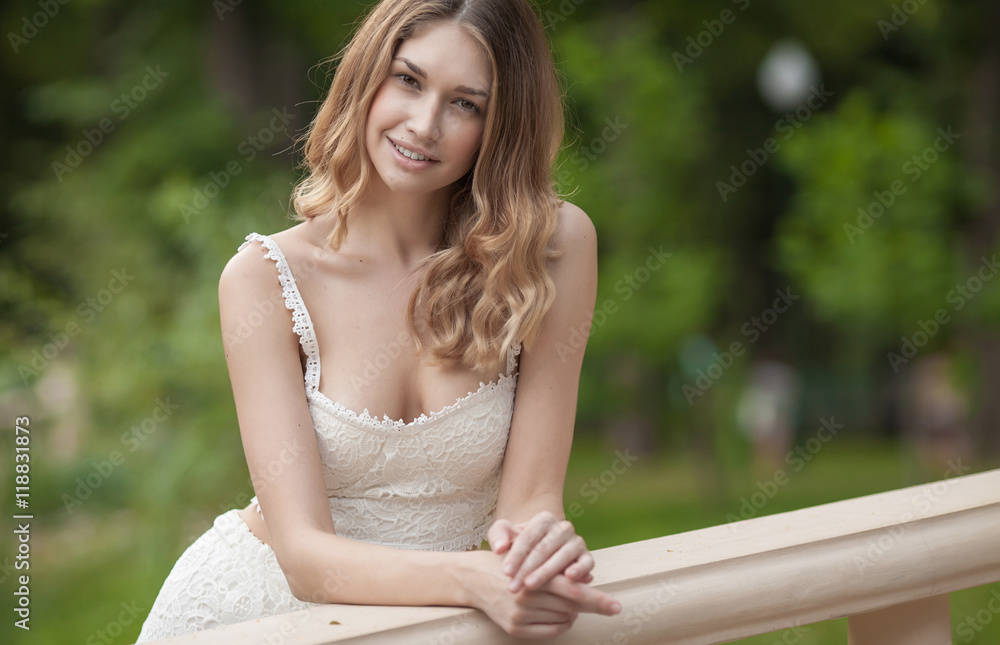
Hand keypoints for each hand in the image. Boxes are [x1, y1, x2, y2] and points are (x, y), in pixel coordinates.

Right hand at [463, 549, 619, 638]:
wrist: (473, 577)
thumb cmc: (509, 561)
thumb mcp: (531, 554)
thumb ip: (559, 565)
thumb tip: (588, 576)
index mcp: (534, 575)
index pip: (573, 590)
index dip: (597, 599)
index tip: (617, 607)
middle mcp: (527, 597)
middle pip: (571, 606)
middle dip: (588, 603)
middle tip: (605, 603)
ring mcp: (520, 615)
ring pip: (563, 619)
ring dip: (572, 612)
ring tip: (567, 601)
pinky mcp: (514, 629)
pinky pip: (550, 632)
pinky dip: (561, 624)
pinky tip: (559, 613)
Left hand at [488, 511, 594, 592]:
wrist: (542, 555)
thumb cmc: (521, 545)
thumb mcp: (506, 536)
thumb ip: (498, 536)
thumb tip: (499, 548)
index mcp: (544, 519)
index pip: (528, 537)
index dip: (516, 555)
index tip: (505, 572)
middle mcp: (563, 528)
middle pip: (544, 548)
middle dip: (527, 569)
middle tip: (514, 586)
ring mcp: (577, 542)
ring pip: (563, 556)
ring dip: (546, 572)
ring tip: (531, 586)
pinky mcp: (587, 557)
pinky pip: (587, 562)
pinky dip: (580, 569)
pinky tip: (569, 578)